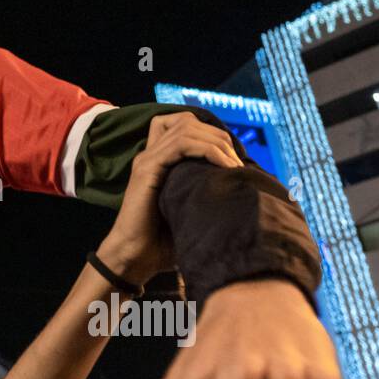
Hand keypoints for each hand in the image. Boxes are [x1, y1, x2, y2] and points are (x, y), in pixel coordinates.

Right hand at [98, 111, 243, 287]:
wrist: (136, 258)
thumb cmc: (164, 242)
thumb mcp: (190, 210)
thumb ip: (205, 192)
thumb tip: (243, 189)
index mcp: (158, 160)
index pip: (182, 124)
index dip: (211, 133)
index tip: (232, 157)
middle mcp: (150, 154)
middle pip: (187, 120)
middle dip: (218, 136)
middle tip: (237, 162)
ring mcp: (147, 160)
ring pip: (185, 127)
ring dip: (216, 142)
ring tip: (233, 165)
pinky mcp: (147, 170)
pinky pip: (180, 144)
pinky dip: (208, 151)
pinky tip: (224, 168)